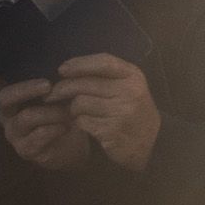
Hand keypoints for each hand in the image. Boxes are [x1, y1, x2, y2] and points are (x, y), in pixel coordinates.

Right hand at [0, 71, 95, 169]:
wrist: (74, 148)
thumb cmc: (60, 118)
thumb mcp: (54, 98)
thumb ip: (44, 85)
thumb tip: (36, 66)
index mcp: (11, 103)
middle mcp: (7, 118)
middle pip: (6, 98)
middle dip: (27, 89)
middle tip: (49, 85)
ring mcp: (14, 135)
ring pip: (27, 116)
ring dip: (51, 112)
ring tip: (68, 112)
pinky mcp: (25, 150)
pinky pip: (38, 135)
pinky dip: (54, 128)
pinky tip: (65, 127)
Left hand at [53, 54, 160, 169]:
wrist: (151, 142)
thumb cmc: (132, 109)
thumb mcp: (128, 85)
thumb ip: (105, 75)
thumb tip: (67, 69)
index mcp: (133, 76)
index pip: (103, 62)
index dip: (79, 64)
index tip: (62, 69)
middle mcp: (129, 91)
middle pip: (85, 84)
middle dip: (64, 88)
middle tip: (53, 94)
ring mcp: (121, 111)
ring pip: (80, 103)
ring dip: (73, 108)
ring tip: (77, 112)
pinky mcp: (112, 130)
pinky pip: (82, 121)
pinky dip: (79, 122)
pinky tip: (85, 123)